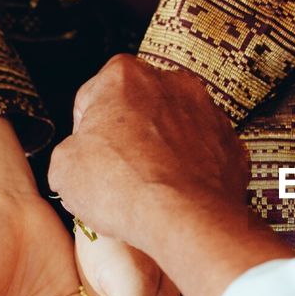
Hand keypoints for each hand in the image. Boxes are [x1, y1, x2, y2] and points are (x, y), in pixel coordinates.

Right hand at [49, 55, 294, 295]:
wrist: (187, 220)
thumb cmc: (129, 189)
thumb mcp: (64, 168)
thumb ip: (69, 149)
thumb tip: (75, 160)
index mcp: (124, 75)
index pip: (92, 96)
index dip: (85, 130)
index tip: (87, 152)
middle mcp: (171, 84)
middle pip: (137, 109)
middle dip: (127, 135)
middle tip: (115, 171)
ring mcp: (206, 111)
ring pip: (173, 128)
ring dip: (160, 150)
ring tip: (146, 186)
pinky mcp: (230, 142)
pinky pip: (202, 151)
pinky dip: (191, 167)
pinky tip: (174, 192)